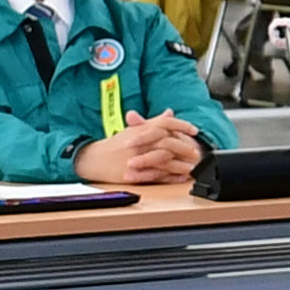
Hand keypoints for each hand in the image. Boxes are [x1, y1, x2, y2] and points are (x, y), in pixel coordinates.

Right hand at [74, 115, 200, 187]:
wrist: (93, 159)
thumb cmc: (114, 145)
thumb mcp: (134, 129)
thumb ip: (153, 122)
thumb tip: (169, 113)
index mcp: (140, 130)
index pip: (164, 123)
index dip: (181, 125)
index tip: (194, 130)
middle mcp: (139, 142)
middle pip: (167, 142)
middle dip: (184, 147)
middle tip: (196, 151)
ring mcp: (136, 158)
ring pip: (163, 159)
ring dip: (180, 163)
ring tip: (191, 166)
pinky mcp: (134, 173)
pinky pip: (156, 175)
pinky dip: (170, 176)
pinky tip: (180, 177)